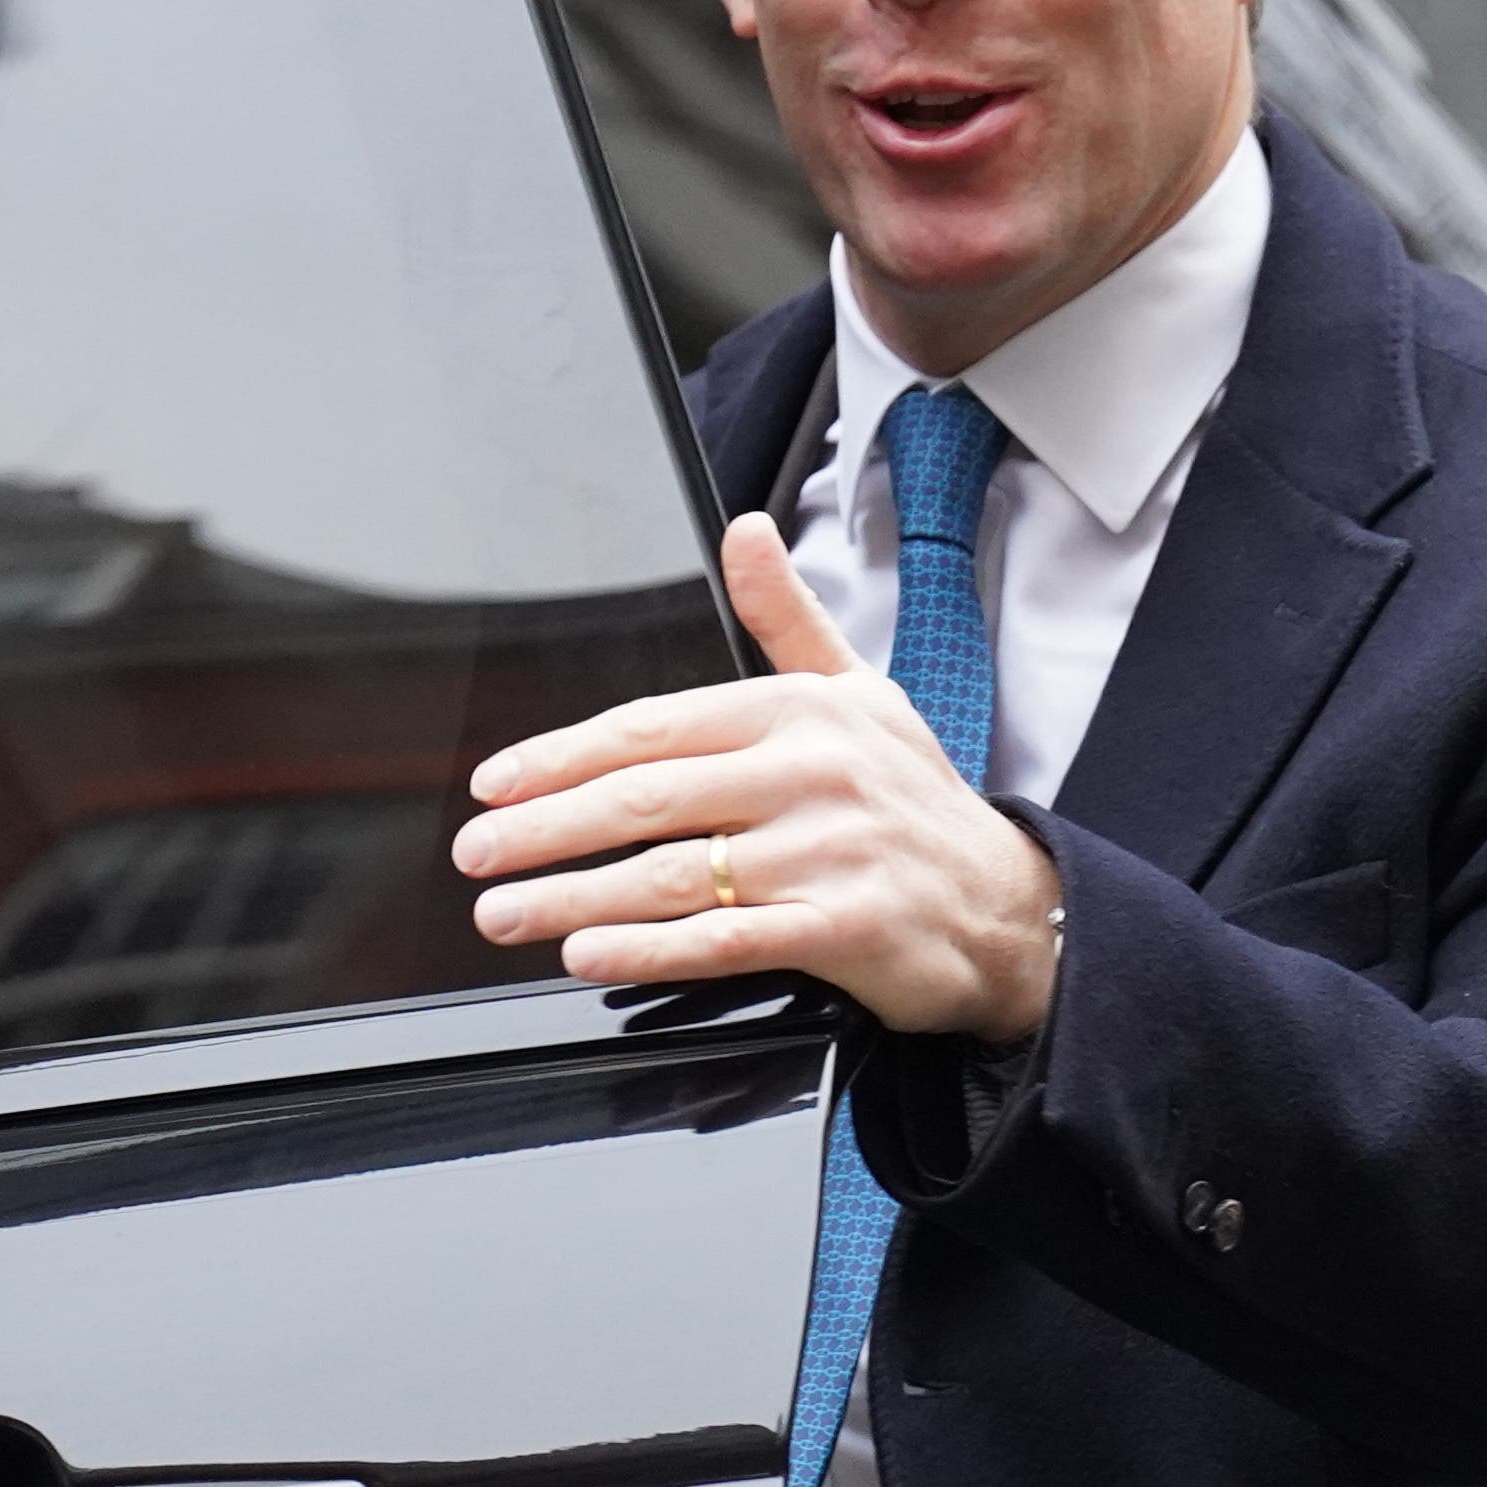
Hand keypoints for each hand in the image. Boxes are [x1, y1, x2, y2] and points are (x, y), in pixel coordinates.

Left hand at [450, 512, 1064, 1040]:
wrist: (1011, 905)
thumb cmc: (917, 800)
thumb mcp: (862, 690)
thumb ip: (787, 618)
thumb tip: (745, 531)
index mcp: (799, 711)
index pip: (653, 727)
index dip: (561, 756)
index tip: (494, 783)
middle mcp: (810, 773)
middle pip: (645, 798)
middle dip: (544, 829)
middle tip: (475, 854)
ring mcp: (828, 851)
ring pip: (673, 872)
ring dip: (573, 896)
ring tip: (505, 913)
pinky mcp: (846, 928)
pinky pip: (727, 939)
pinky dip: (650, 950)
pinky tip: (590, 955)